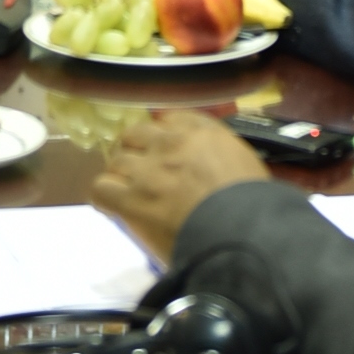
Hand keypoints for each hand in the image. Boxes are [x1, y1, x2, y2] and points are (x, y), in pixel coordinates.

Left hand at [91, 112, 268, 263]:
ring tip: (131, 195)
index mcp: (202, 132)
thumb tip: (206, 164)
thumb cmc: (252, 206)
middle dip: (138, 152)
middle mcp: (169, 143)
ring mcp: (146, 170)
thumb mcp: (245, 165)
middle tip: (145, 174)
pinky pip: (101, 189)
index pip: (170, 119)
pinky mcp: (130, 199)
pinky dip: (106, 198)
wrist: (241, 234)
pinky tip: (115, 208)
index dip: (163, 136)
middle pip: (136, 135)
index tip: (166, 152)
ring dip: (122, 176)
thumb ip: (219, 155)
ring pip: (117, 161)